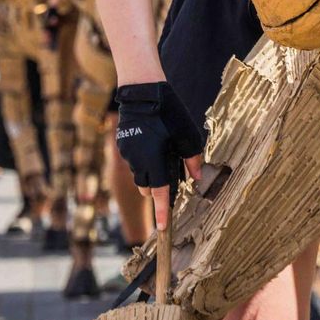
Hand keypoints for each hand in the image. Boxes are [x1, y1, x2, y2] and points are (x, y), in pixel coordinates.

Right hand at [114, 81, 204, 230]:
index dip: (162, 212)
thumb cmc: (168, 112)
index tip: (163, 228)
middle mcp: (137, 160)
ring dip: (151, 172)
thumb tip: (196, 178)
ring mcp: (128, 153)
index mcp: (153, 160)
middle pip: (147, 187)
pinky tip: (153, 141)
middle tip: (172, 173)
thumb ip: (192, 159)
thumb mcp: (187, 136)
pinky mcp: (123, 144)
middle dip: (158, 188)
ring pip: (139, 174)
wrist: (142, 90)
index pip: (159, 193)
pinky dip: (144, 159)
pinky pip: (134, 160)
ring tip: (163, 150)